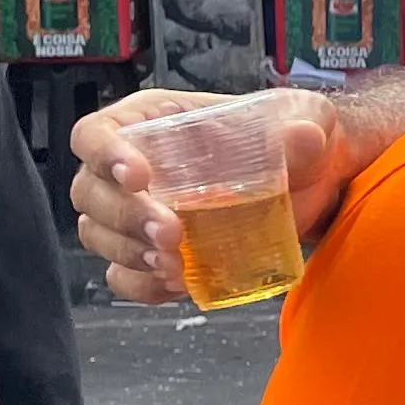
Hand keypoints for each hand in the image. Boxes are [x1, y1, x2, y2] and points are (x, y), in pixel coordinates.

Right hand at [72, 87, 343, 304]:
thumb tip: (302, 137)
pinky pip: (121, 274)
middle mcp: (131, 165)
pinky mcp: (150, 252)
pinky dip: (141, 285)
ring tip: (176, 265)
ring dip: (130, 253)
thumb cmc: (294, 139)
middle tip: (173, 233)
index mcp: (151, 120)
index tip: (138, 177)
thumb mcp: (308, 119)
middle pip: (89, 191)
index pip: (95, 133)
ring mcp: (134, 213)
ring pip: (97, 234)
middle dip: (126, 216)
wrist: (315, 185)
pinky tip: (176, 284)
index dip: (104, 154)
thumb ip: (304, 123)